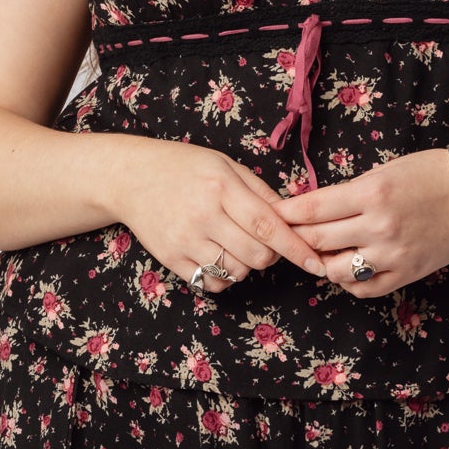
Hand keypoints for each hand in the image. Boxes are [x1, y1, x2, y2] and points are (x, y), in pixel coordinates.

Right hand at [122, 141, 326, 291]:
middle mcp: (203, 215)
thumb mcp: (225, 165)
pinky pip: (210, 283)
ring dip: (246, 265)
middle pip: (257, 255)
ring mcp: (184, 239)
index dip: (297, 248)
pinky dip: (223, 277)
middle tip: (262, 241)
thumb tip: (295, 218)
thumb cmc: (184, 167)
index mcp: (221, 187)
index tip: (317, 263)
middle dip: (270, 255)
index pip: (268, 226)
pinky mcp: (170, 258)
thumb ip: (261, 192)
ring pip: (236, 272)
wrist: (131, 177)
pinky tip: (218, 257)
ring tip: (234, 244)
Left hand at [272, 147, 448, 296]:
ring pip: (334, 270)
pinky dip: (347, 281)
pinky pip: (363, 289)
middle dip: (294, 237)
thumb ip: (349, 191)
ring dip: (320, 261)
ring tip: (318, 251)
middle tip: (284, 235)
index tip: (271, 213)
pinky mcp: (406, 274)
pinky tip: (345, 268)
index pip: (312, 209)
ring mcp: (393, 254)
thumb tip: (310, 206)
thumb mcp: (386, 170)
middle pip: (316, 240)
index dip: (285, 212)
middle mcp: (379, 226)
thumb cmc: (431, 173)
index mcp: (372, 193)